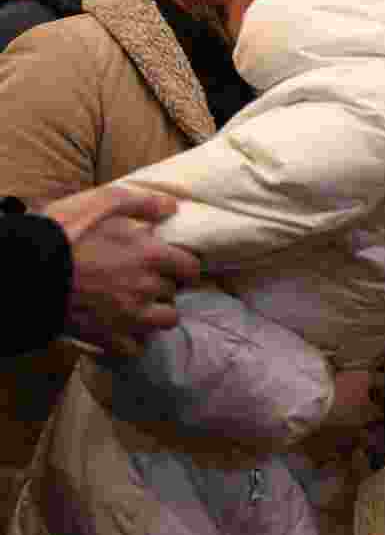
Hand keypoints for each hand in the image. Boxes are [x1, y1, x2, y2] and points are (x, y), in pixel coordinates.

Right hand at [43, 186, 199, 355]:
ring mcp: (129, 316)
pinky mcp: (108, 337)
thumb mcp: (102, 203)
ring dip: (157, 314)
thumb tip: (171, 207)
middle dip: (164, 287)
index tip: (176, 267)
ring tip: (142, 306)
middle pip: (173, 294)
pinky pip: (136, 348)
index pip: (190, 268)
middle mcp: (146, 288)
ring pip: (164, 322)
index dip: (185, 267)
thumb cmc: (65, 233)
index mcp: (151, 256)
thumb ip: (141, 204)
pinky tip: (124, 328)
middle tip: (147, 281)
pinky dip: (134, 340)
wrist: (27, 271)